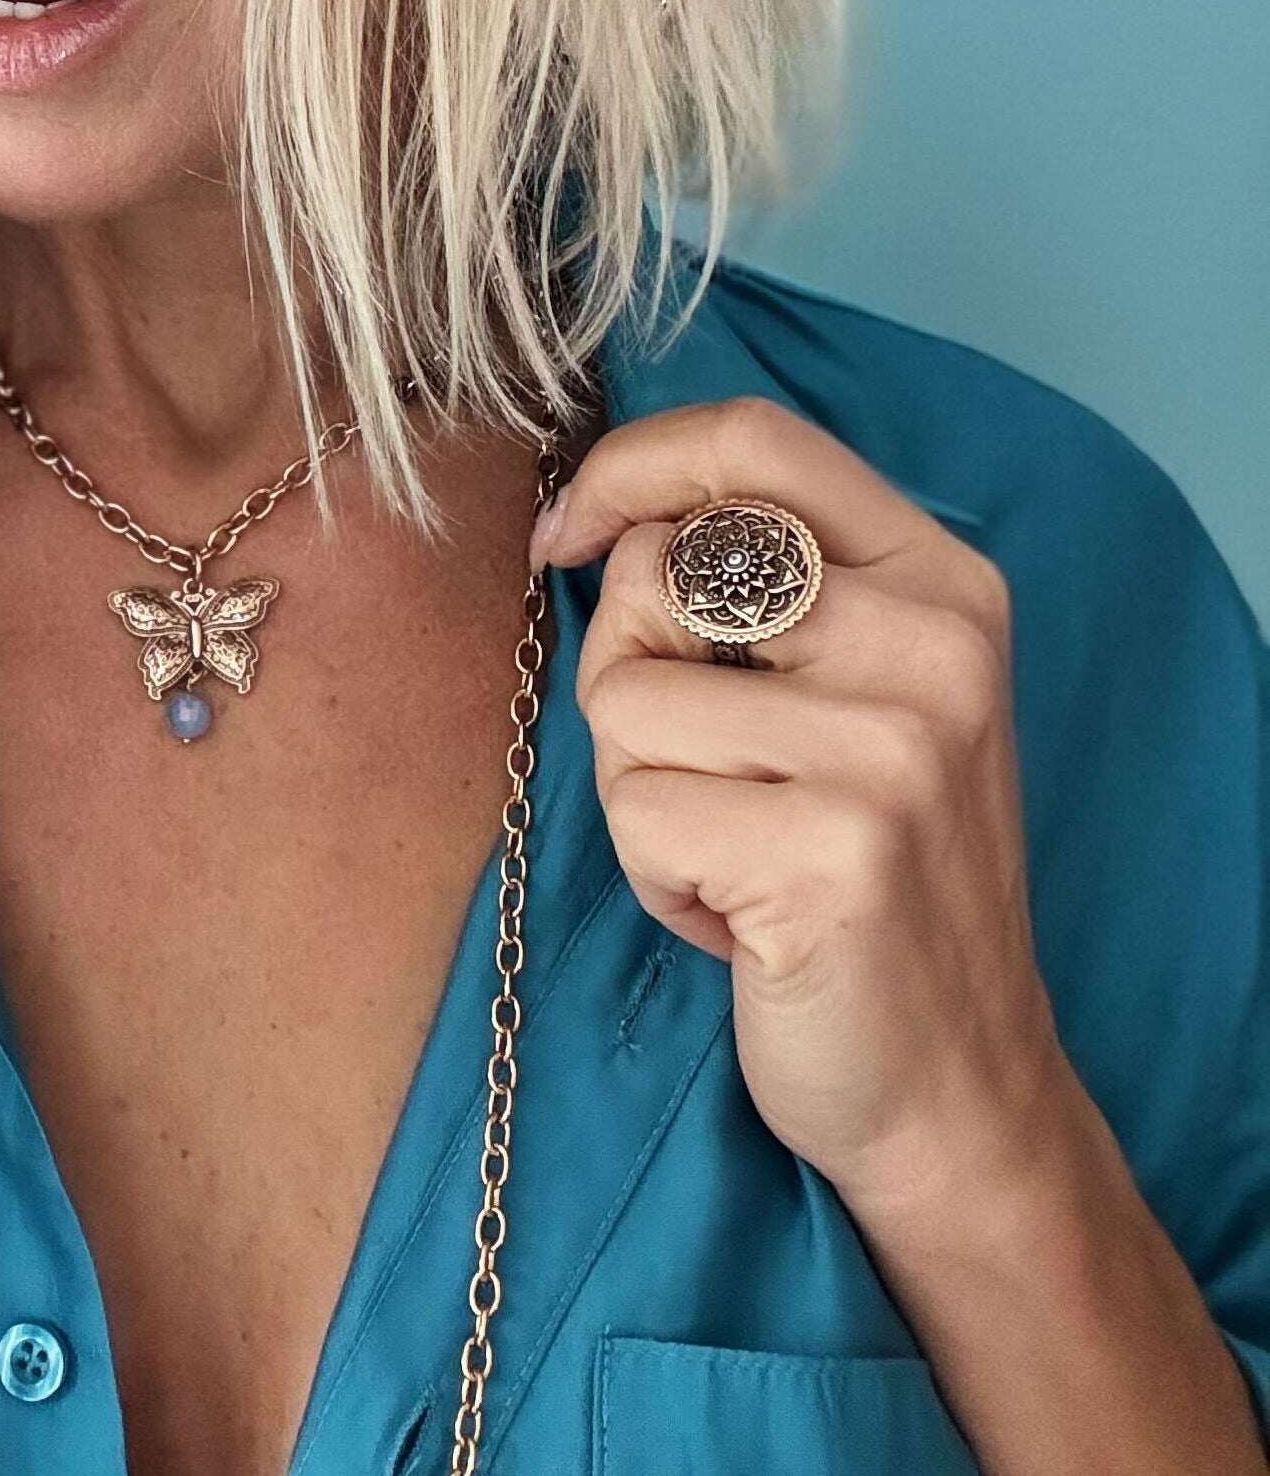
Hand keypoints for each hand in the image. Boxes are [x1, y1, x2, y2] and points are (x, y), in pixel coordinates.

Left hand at [534, 394, 1060, 1222]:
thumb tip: (595, 521)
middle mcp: (933, 645)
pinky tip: (741, 916)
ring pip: (623, 700)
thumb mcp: (851, 696)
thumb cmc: (864, 873)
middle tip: (706, 775)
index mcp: (941, 581)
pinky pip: (637, 810)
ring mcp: (892, 746)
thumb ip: (759, 588)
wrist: (957, 1084)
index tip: (566, 534)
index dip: (629, 468)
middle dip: (629, 678)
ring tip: (735, 854)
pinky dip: (657, 874)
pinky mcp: (833, 848)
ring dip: (641, 795)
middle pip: (658, 574)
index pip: (753, 440)